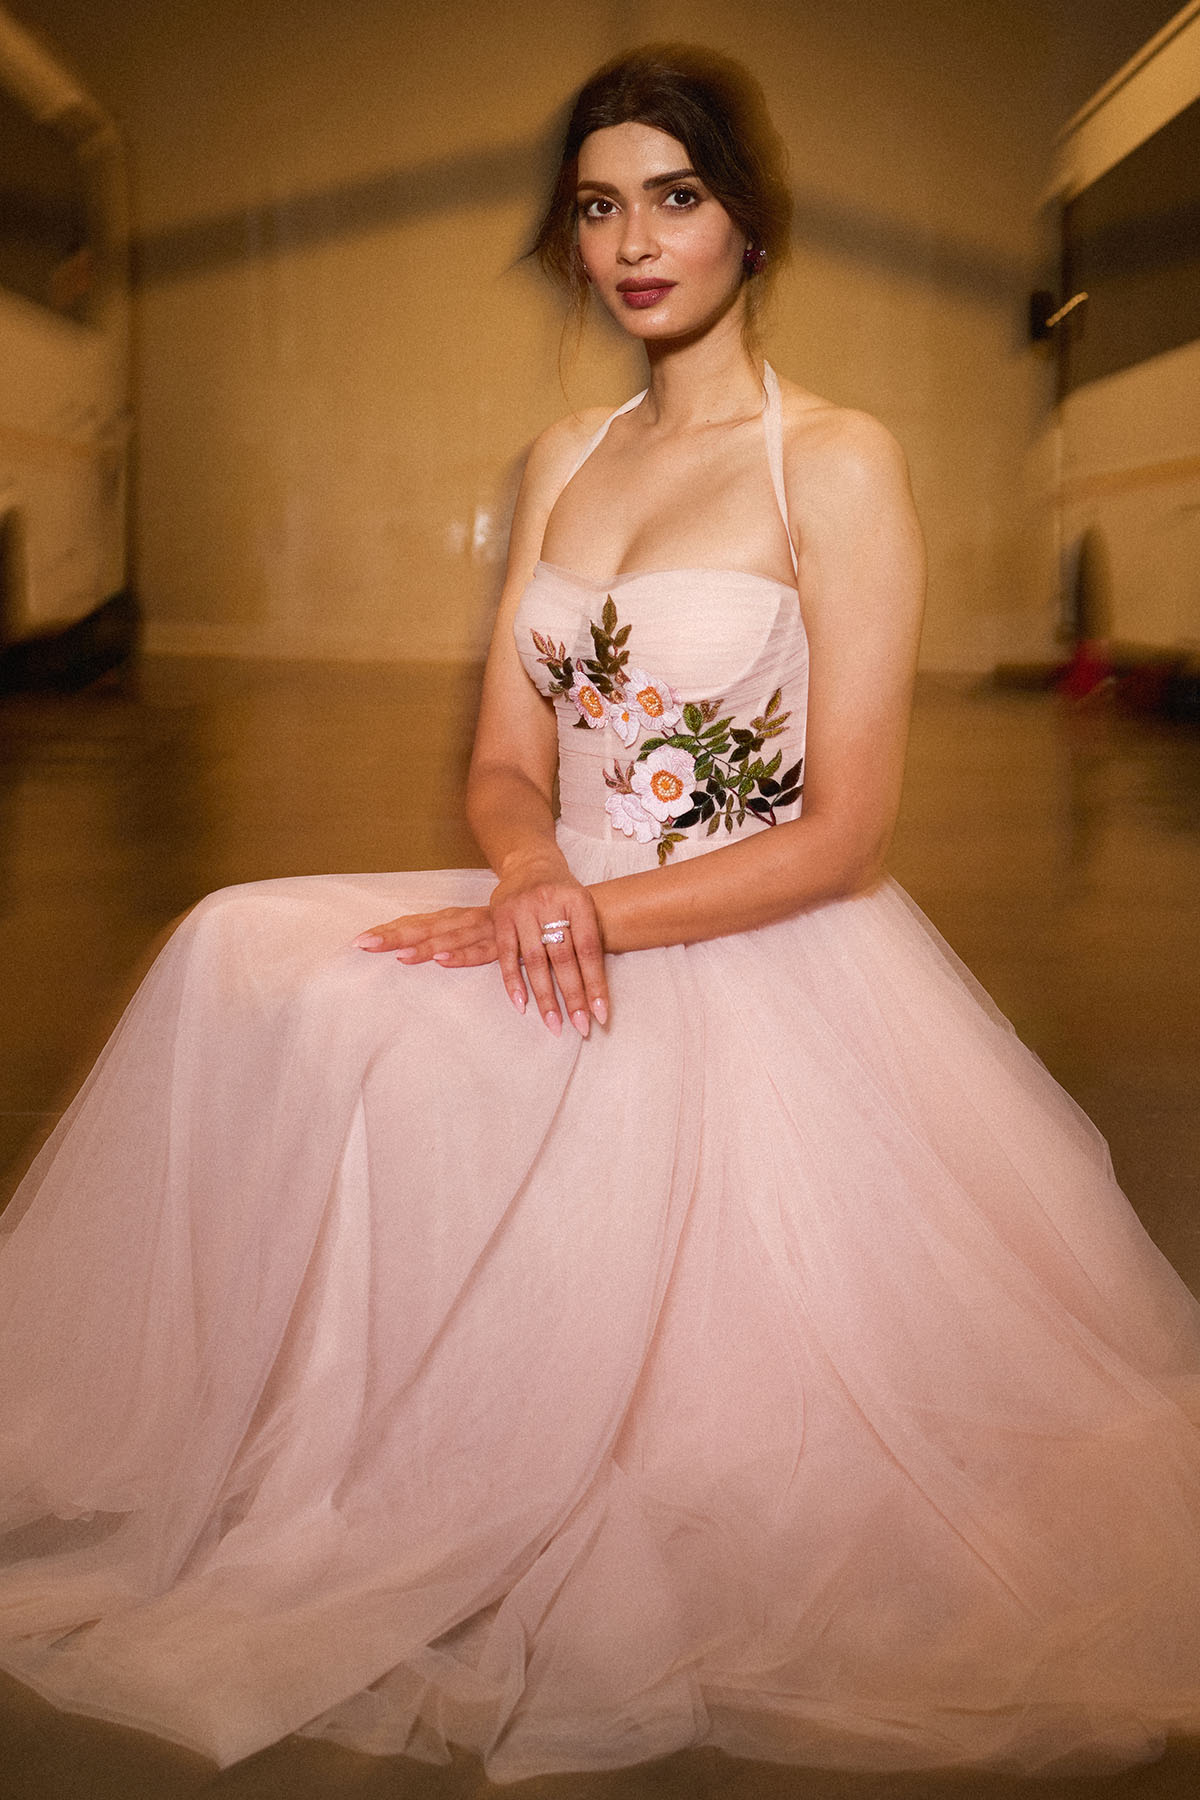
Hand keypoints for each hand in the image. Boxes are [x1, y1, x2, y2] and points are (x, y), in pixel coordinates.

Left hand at [353, 906, 497, 966]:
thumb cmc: (510, 923)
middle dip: (394, 936)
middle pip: (424, 928)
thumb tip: (418, 948)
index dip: (388, 930)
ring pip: (448, 939)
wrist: (554, 904)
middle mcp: (466, 921)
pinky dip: (462, 956)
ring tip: (397, 955)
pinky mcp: (505, 944)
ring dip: (422, 946)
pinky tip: (442, 960)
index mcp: (455, 919)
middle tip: (364, 944)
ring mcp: (485, 931)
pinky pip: (481, 952)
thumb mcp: (478, 930)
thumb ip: (454, 938)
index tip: (359, 940)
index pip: (416, 923)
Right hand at [487, 855, 608, 1037]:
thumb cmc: (563, 895)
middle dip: (573, 996)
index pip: (589, 949)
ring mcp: (522, 909)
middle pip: (563, 958)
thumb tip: (598, 992)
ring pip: (535, 961)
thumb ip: (589, 941)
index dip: (595, 983)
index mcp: (578, 902)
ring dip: (545, 996)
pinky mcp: (500, 916)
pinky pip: (506, 955)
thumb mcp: (583, 907)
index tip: (601, 1015)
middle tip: (580, 1027)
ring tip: (554, 1024)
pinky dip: (513, 982)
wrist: (530, 863)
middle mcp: (550, 903)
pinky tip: (521, 1004)